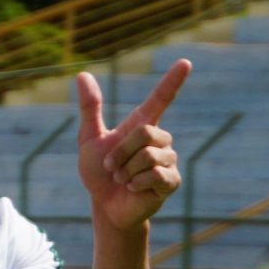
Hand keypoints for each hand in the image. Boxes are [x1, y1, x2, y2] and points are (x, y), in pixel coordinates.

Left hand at [77, 60, 190, 230]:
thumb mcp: (89, 139)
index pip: (161, 98)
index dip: (173, 80)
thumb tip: (82, 75)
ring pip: (149, 155)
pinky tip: (134, 188)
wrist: (105, 206)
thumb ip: (90, 108)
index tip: (185, 62)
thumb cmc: (99, 173)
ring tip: (123, 179)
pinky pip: (155, 174)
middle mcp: (160, 139)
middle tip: (112, 168)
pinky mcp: (171, 181)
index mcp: (142, 125)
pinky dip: (136, 183)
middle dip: (121, 152)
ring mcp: (168, 160)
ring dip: (127, 170)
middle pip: (145, 132)